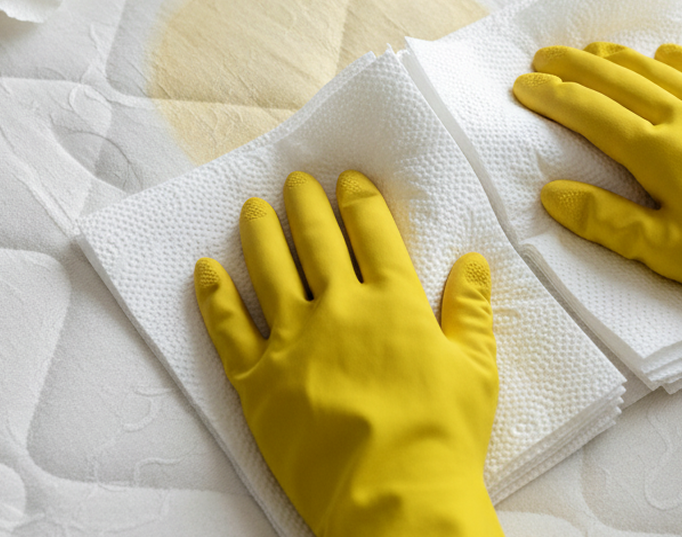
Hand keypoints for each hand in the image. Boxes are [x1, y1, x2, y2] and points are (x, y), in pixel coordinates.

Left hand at [194, 170, 502, 535]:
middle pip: (317, 239)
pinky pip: (229, 329)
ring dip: (260, 232)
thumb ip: (470, 308)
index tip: (347, 180)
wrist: (394, 501)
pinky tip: (205, 269)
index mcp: (395, 301)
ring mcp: (295, 342)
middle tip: (296, 181)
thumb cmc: (443, 436)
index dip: (358, 198)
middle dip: (306, 203)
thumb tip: (472, 260)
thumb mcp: (476, 367)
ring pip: (270, 270)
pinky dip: (214, 295)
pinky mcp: (259, 382)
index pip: (371, 230)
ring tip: (253, 207)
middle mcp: (341, 308)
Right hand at [511, 41, 681, 310]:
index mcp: (659, 154)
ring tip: (591, 49)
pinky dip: (680, 61)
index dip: (553, 96)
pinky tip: (666, 54)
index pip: (592, 114)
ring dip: (619, 57)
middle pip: (619, 81)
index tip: (524, 84)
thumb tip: (551, 193)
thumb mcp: (666, 253)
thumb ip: (605, 220)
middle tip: (543, 56)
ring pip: (659, 72)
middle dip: (575, 65)